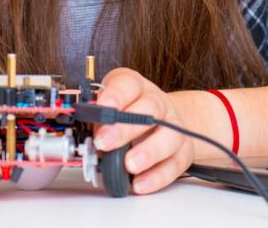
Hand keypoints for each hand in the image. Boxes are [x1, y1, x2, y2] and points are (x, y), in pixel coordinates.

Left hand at [93, 68, 195, 194]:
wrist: (167, 120)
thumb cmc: (131, 113)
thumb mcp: (111, 107)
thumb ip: (99, 117)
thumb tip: (85, 130)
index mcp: (135, 88)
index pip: (128, 84)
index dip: (116, 94)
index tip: (102, 106)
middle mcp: (158, 103)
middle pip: (149, 110)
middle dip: (125, 128)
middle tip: (104, 142)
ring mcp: (174, 127)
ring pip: (169, 136)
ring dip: (148, 152)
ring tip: (129, 165)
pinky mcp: (183, 152)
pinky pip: (174, 164)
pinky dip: (157, 176)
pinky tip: (140, 183)